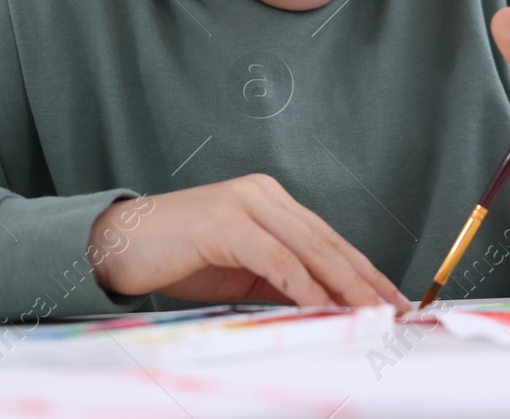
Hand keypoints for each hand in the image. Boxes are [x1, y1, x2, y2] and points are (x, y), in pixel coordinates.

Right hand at [87, 175, 409, 311]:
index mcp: (270, 200)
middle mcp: (263, 194)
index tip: (390, 299)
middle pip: (327, 241)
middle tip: (394, 310)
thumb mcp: (240, 273)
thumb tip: (327, 308)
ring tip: (369, 315)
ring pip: (310, 249)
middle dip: (365, 279)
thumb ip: (280, 282)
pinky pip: (278, 260)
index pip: (328, 238)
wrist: (115, 246)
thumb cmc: (176, 259)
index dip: (363, 269)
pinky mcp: (226, 222)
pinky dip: (305, 288)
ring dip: (344, 287)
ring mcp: (245, 204)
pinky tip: (324, 310)